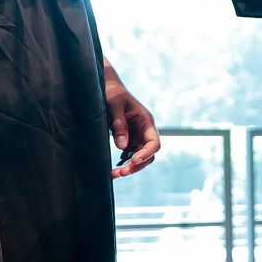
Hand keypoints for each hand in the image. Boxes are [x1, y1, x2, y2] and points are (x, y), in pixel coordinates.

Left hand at [103, 61, 160, 178]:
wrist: (107, 87)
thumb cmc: (113, 93)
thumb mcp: (115, 105)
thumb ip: (119, 124)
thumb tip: (122, 147)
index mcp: (146, 121)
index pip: (154, 143)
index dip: (146, 154)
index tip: (133, 160)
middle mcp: (144, 131)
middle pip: (148, 154)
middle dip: (136, 165)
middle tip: (121, 172)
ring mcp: (136, 136)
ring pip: (138, 158)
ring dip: (129, 167)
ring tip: (114, 174)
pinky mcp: (127, 140)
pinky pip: (128, 156)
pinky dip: (122, 163)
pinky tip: (113, 170)